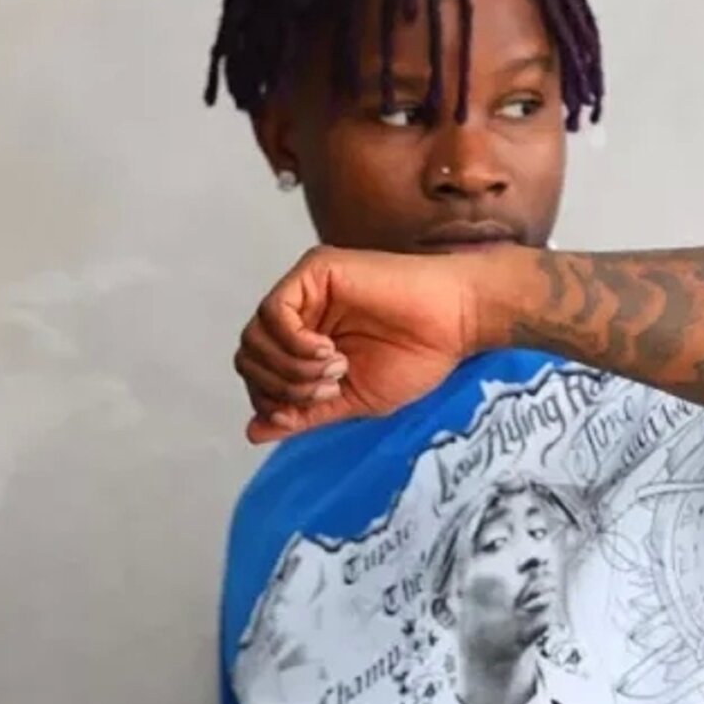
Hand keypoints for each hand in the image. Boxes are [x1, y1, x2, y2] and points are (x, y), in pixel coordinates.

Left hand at [234, 245, 517, 446]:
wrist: (453, 324)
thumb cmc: (417, 358)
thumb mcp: (351, 400)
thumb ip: (304, 414)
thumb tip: (253, 432)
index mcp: (305, 342)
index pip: (257, 373)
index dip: (273, 400)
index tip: (320, 405)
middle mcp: (299, 313)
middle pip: (249, 355)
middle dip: (282, 386)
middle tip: (330, 389)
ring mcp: (304, 290)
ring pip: (255, 337)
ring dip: (292, 367)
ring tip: (335, 371)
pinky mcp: (314, 271)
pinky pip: (274, 313)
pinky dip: (294, 343)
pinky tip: (329, 351)